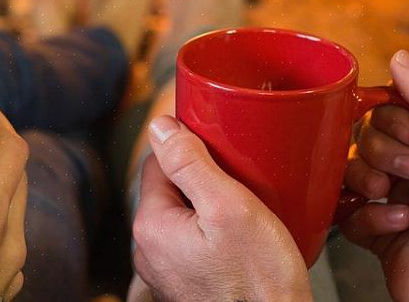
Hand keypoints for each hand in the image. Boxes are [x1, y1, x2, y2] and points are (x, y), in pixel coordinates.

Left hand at [132, 115, 311, 301]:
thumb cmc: (258, 282)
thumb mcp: (229, 207)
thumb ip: (190, 163)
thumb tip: (160, 126)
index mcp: (151, 225)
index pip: (157, 162)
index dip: (189, 146)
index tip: (219, 144)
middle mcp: (149, 249)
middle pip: (171, 188)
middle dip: (203, 177)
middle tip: (241, 180)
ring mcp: (168, 269)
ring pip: (185, 214)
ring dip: (212, 204)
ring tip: (247, 207)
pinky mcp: (188, 282)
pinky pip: (196, 240)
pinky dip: (217, 230)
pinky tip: (244, 235)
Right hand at [341, 50, 408, 301]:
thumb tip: (400, 57)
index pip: (391, 107)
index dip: (391, 120)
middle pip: (365, 138)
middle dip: (379, 157)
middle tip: (407, 176)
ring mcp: (396, 199)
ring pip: (351, 173)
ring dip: (369, 189)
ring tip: (396, 204)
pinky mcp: (377, 229)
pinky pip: (346, 211)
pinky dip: (364, 220)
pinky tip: (393, 228)